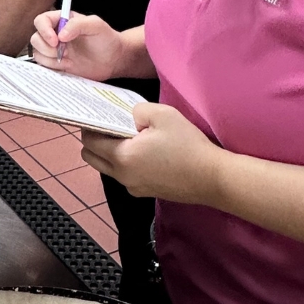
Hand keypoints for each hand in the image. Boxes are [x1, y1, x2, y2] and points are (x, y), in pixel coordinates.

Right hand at [31, 11, 126, 80]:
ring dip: (49, 57)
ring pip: (37, 52)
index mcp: (62, 21)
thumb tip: (61, 34)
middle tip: (63, 51)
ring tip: (66, 58)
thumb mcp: (96, 25)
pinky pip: (43, 65)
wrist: (113, 60)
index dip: (44, 30)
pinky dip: (52, 66)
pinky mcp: (56, 64)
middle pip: (36, 37)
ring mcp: (55, 50)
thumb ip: (78, 25)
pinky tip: (67, 65)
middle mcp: (55, 34)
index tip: (56, 40)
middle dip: (46, 46)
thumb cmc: (106, 40)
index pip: (42, 21)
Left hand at [80, 102, 223, 203]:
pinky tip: (144, 152)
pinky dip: (125, 164)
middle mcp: (121, 176)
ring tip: (131, 138)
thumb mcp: (162, 115)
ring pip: (107, 168)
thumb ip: (137, 110)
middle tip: (112, 126)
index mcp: (121, 157)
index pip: (89, 141)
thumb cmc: (187, 145)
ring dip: (110, 153)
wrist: (213, 178)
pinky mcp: (144, 193)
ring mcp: (133, 187)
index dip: (90, 126)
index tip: (99, 115)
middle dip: (95, 141)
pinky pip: (124, 176)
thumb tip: (127, 116)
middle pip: (91, 157)